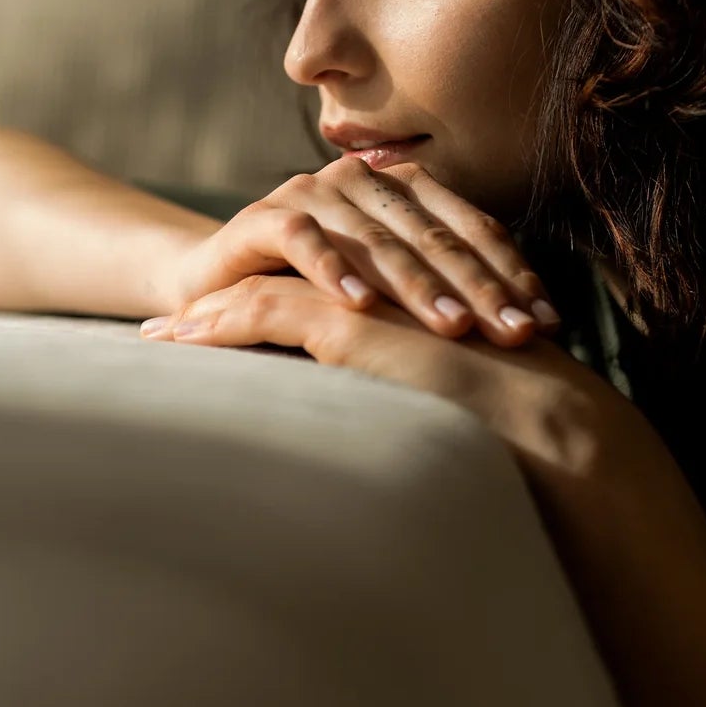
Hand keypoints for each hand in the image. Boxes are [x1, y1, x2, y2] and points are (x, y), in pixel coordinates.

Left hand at [140, 267, 642, 499]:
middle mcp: (388, 279)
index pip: (323, 287)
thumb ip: (421, 388)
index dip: (268, 302)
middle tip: (170, 323)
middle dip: (224, 296)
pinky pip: (264, 312)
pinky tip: (174, 340)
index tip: (222, 325)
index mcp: (413, 293)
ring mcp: (368, 290)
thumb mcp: (455, 397)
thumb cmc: (519, 428)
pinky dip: (214, 325)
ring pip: (266, 289)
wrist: (549, 426)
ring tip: (156, 335)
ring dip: (205, 314)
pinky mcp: (351, 316)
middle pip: (286, 278)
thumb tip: (397, 428)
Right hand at [155, 155, 561, 347]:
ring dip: (418, 287)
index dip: (513, 275)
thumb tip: (536, 336)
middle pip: (435, 238)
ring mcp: (312, 194)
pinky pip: (303, 241)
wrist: (219, 287)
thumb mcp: (392, 296)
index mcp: (408, 190)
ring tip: (454, 330)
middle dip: (481, 289)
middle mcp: (364, 181)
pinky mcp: (262, 217)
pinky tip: (360, 307)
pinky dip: (332, 272)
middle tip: (518, 335)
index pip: (473, 230)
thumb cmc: (320, 298)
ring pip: (378, 241)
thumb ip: (447, 296)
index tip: (549, 324)